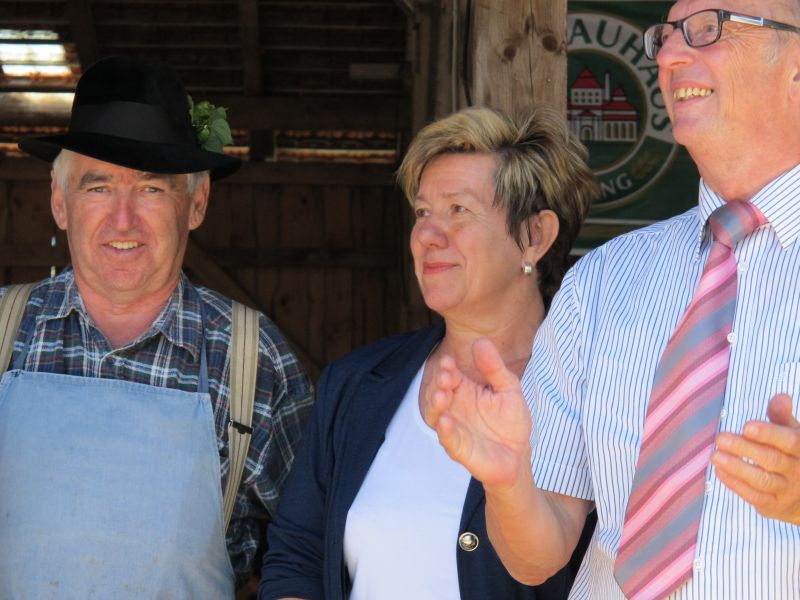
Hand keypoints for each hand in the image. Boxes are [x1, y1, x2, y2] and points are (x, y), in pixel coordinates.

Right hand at [425, 338, 532, 488]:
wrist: (519, 454)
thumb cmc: (511, 420)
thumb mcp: (508, 388)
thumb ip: (495, 367)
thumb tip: (481, 341)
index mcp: (464, 390)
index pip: (450, 375)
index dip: (446, 369)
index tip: (448, 361)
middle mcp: (455, 407)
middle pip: (438, 392)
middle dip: (438, 384)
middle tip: (445, 376)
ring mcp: (455, 427)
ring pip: (436, 415)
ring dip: (435, 405)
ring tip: (440, 396)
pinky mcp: (459, 448)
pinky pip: (447, 439)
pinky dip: (444, 430)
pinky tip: (446, 421)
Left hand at [712, 394, 799, 524]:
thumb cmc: (791, 455)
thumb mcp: (791, 433)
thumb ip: (782, 416)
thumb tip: (780, 396)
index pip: (791, 442)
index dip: (769, 434)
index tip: (747, 426)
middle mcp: (799, 473)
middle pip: (773, 460)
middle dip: (745, 449)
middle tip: (721, 438)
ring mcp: (787, 492)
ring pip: (762, 481)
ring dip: (736, 468)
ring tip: (715, 455)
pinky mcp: (774, 507)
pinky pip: (753, 496)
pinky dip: (735, 483)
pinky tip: (719, 470)